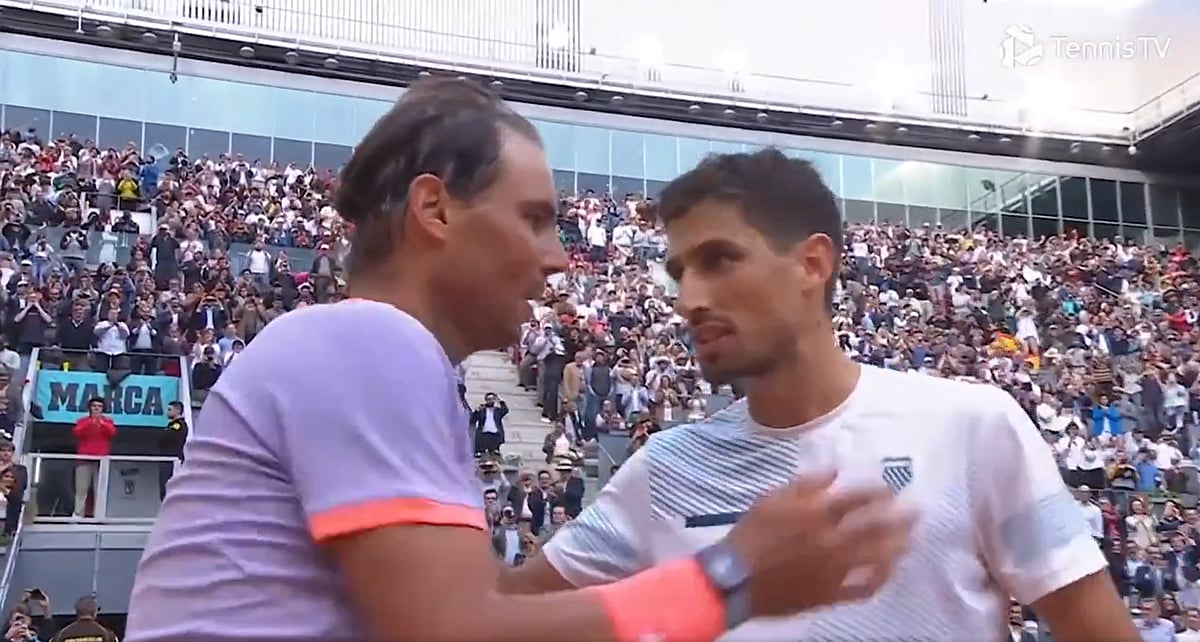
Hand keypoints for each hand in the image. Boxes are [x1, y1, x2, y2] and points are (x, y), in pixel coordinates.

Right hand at [724, 472, 914, 618]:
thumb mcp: (772, 500)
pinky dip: (880, 579)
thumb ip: (807, 485)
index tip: (891, 488)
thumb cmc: (751, 535)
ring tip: (910, 540)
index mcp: (817, 514)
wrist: (734, 578)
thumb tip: (835, 470)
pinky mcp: (831, 594)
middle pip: (878, 527)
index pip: (859, 498)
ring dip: (898, 546)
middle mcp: (832, 540)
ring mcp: (834, 570)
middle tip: (917, 511)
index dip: (880, 491)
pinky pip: (863, 588)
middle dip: (902, 517)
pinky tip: (888, 572)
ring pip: (878, 557)